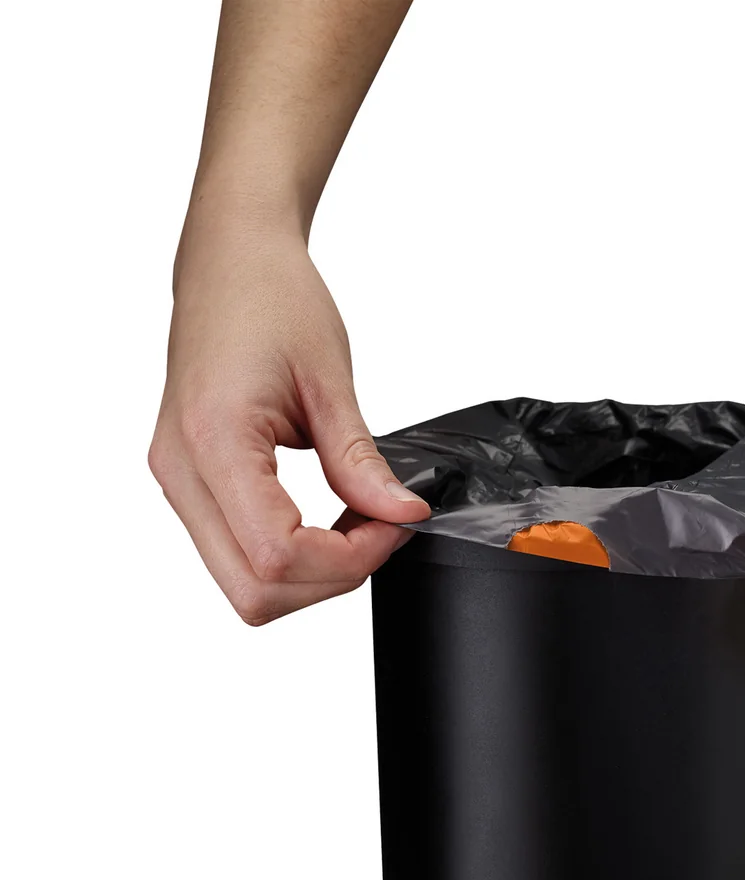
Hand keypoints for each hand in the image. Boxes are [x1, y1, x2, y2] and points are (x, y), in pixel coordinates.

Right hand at [149, 213, 428, 624]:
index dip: (347, 560)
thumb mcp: (329, 380)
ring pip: (244, 585)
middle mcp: (182, 471)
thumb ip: (362, 461)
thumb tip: (402, 515)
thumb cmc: (270, 297)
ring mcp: (179, 482)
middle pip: (255, 591)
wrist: (230, 260)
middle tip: (379, 534)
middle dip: (330, 579)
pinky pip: (237, 554)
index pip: (276, 555)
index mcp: (213, 440)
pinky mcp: (191, 484)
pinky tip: (327, 522)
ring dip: (312, 574)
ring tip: (356, 525)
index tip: (393, 527)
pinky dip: (291, 556)